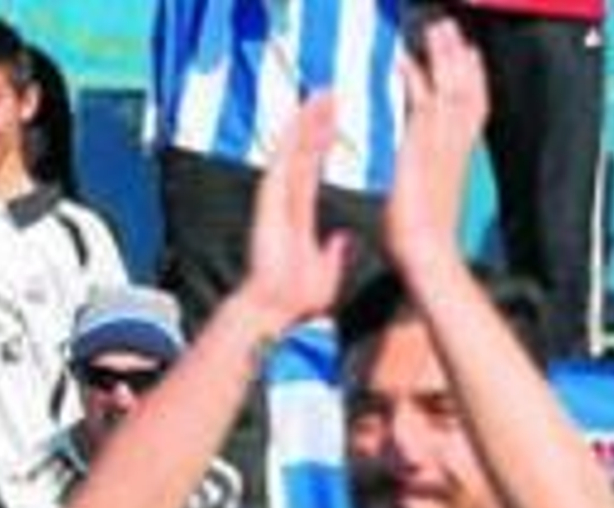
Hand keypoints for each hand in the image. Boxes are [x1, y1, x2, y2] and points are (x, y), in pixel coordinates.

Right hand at [245, 93, 354, 334]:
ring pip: (294, 148)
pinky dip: (293, 136)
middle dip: (318, 121)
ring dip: (308, 120)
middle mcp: (286, 199)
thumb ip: (333, 255)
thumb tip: (343, 241)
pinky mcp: (270, 198)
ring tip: (324, 92)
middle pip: (304, 150)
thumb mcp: (326, 272)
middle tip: (333, 92)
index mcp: (299, 213)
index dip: (324, 144)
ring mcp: (277, 197)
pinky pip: (284, 159)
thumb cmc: (296, 298)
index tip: (338, 122)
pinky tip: (304, 115)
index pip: (314, 169)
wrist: (274, 309)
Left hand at [385, 14, 488, 275]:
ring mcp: (442, 147)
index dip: (474, 81)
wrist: (427, 260)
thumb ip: (432, 189)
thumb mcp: (433, 209)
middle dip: (462, 59)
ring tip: (436, 30)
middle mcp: (456, 150)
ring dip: (443, 57)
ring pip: (450, 89)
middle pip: (467, 92)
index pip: (473, 111)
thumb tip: (427, 191)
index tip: (471, 55)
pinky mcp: (422, 148)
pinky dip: (416, 78)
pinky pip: (422, 102)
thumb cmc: (425, 248)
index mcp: (458, 163)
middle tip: (452, 31)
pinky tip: (404, 61)